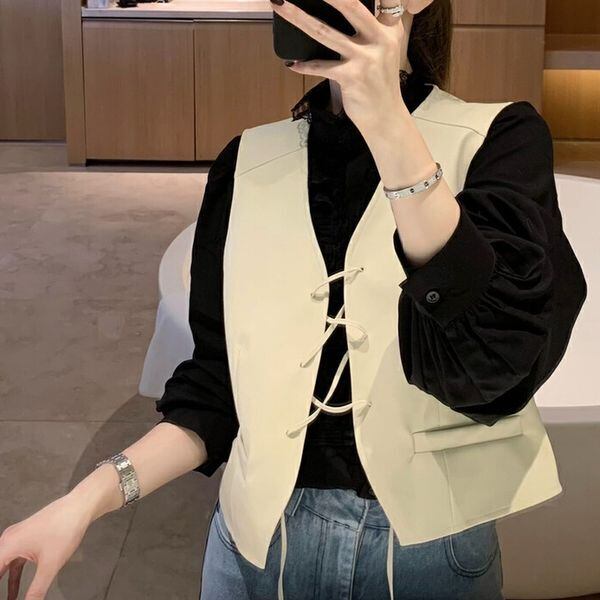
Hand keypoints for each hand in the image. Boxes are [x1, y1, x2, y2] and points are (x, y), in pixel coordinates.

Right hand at [0, 494, 91, 599]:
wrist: (80, 506)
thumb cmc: (65, 528)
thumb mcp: (50, 565)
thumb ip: (36, 590)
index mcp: (8, 545)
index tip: (4, 598)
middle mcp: (8, 540)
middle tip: (6, 599)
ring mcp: (18, 538)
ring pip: (4, 566)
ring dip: (3, 585)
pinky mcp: (28, 538)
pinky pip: (15, 562)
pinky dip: (13, 578)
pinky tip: (14, 594)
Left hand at [270, 0, 410, 131]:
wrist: (386, 118)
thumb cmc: (380, 85)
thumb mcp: (384, 51)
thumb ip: (370, 29)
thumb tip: (341, 9)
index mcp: (389, 29)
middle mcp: (380, 39)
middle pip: (350, 4)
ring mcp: (365, 59)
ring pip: (324, 31)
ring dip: (298, 18)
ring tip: (280, 5)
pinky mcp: (351, 77)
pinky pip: (320, 66)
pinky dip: (304, 66)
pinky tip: (291, 64)